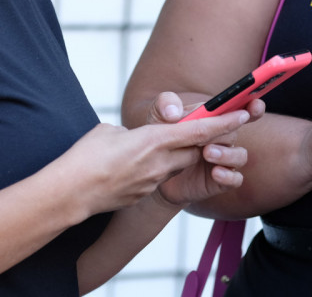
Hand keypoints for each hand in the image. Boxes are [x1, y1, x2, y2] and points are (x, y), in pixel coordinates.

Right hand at [59, 106, 251, 217]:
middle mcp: (159, 163)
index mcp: (153, 140)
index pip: (198, 131)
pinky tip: (129, 168)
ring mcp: (152, 182)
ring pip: (175, 166)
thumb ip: (131, 132)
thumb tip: (134, 138)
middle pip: (192, 150)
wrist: (69, 194)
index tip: (243, 115)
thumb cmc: (84, 157)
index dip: (223, 123)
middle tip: (194, 129)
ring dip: (173, 156)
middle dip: (197, 141)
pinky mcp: (141, 195)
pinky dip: (152, 170)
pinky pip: (156, 179)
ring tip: (149, 149)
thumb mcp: (109, 131)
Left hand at [146, 92, 264, 206]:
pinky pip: (235, 179)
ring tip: (207, 153)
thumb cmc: (162, 139)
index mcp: (214, 119)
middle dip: (227, 130)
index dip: (252, 106)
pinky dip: (228, 176)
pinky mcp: (220, 180)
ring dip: (227, 153)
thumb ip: (165, 105)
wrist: (156, 172)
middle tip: (207, 135)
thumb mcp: (158, 118)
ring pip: (240, 155)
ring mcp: (223, 160)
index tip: (254, 104)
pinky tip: (215, 173)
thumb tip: (173, 113)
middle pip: (236, 130)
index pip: (240, 108)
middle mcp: (223, 138)